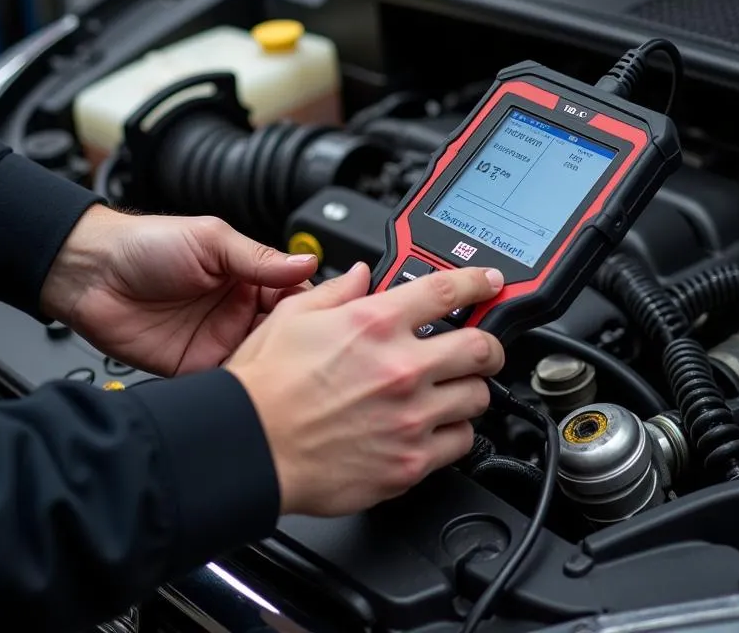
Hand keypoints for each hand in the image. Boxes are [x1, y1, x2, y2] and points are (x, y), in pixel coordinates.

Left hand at [40, 206, 319, 375]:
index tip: (337, 320)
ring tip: (298, 379)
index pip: (296, 296)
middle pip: (286, 335)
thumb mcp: (211, 241)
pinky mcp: (195, 368)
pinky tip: (259, 391)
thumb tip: (308, 262)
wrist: (89, 273)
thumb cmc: (145, 244)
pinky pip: (229, 383)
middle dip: (305, 346)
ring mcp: (218, 341)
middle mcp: (239, 311)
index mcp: (249, 277)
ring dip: (278, 370)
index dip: (317, 309)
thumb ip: (260, 258)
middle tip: (325, 358)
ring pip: (263, 362)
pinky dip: (244, 389)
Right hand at [225, 262, 505, 515]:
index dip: (480, 283)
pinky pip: (460, 443)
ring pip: (477, 398)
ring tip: (448, 391)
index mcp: (375, 323)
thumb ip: (336, 290)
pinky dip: (454, 433)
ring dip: (468, 390)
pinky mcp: (410, 462)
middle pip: (482, 348)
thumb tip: (361, 275)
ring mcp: (410, 417)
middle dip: (487, 346)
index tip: (490, 284)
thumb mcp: (292, 315)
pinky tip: (433, 427)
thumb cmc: (263, 386)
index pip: (449, 290)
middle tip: (480, 349)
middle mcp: (401, 367)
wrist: (248, 447)